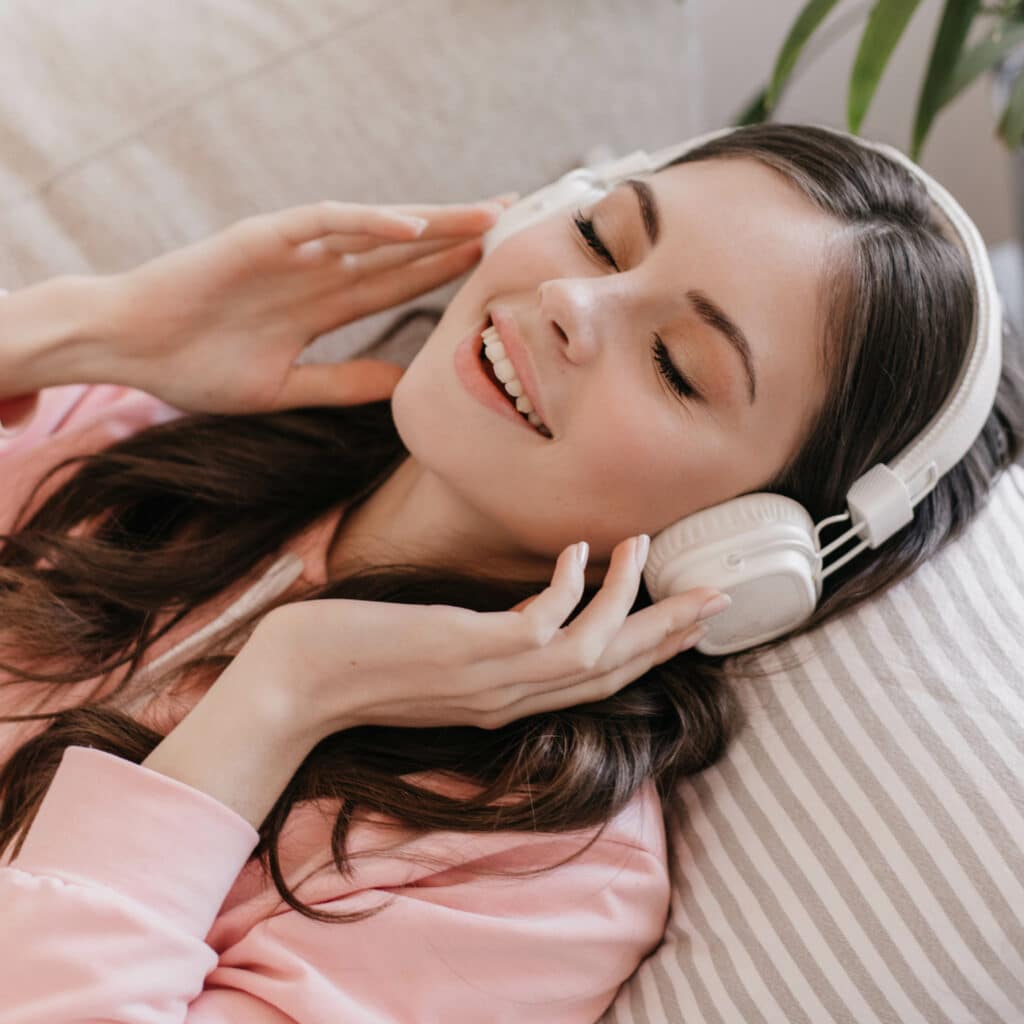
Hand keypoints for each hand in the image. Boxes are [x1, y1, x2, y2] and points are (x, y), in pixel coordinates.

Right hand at [95, 196, 514, 414]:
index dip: (445, 274)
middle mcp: (316, 272)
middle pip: (400, 251)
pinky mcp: (260, 239)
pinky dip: (364, 222)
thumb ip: (342, 383)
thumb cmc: (195, 369)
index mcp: (321, 306)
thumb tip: (400, 387)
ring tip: (487, 214)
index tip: (494, 271)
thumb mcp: (285, 388)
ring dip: (430, 221)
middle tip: (515, 225)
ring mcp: (292, 252)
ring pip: (374, 229)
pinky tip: (411, 225)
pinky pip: (321, 223)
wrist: (128, 349)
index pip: (397, 285)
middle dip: (456, 237)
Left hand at [220, 536, 724, 739]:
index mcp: (509, 699)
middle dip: (670, 632)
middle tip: (719, 594)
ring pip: (592, 647)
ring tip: (647, 544)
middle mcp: (512, 696)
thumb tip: (518, 611)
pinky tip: (582, 547)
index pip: (598, 678)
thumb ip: (482, 643)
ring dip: (629, 597)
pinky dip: (573, 585)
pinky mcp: (467, 651)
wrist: (291, 684)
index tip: (689, 618)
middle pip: (614, 668)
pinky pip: (543, 621)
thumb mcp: (436, 654)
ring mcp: (492, 678)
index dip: (650, 650)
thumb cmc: (358, 661)